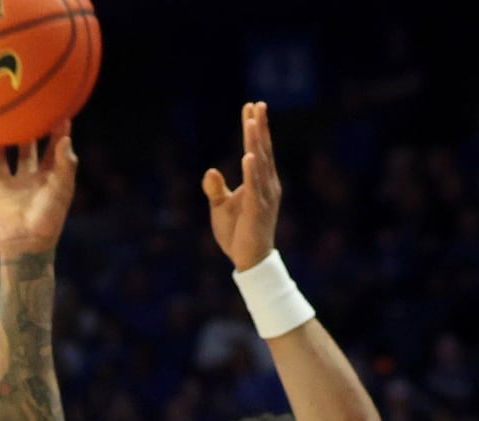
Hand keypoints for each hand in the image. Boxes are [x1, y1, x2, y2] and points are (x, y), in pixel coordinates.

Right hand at [0, 120, 77, 256]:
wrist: (25, 245)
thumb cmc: (48, 219)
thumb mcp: (62, 189)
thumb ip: (66, 163)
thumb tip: (65, 137)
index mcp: (47, 178)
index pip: (53, 148)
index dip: (56, 131)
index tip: (58, 109)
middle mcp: (26, 180)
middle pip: (25, 150)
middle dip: (25, 132)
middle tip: (23, 108)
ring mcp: (6, 188)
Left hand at [203, 102, 280, 271]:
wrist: (248, 259)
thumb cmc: (237, 232)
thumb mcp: (221, 206)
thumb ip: (216, 187)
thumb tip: (211, 169)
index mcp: (260, 181)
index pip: (258, 150)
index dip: (255, 129)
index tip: (251, 108)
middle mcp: (267, 184)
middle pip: (262, 150)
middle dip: (259, 127)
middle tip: (256, 104)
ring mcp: (264, 196)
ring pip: (260, 163)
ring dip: (256, 142)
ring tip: (252, 121)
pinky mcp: (257, 210)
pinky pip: (255, 187)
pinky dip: (252, 170)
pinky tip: (249, 155)